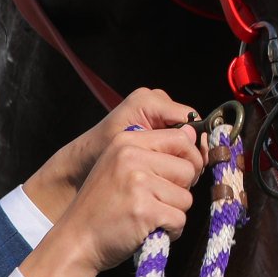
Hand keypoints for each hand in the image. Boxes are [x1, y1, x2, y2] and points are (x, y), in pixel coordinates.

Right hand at [26, 88, 198, 219]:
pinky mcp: (144, 210)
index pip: (181, 138)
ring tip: (147, 217)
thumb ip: (154, 152)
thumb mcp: (120, 167)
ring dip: (173, 213)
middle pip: (188, 169)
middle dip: (180, 190)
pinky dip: (170, 231)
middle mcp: (131, 157)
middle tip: (155, 202)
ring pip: (187, 198)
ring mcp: (137, 184)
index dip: (189, 160)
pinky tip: (148, 231)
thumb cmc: (104, 206)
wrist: (75, 241)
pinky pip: (180, 220)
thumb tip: (196, 136)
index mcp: (126, 142)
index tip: (177, 178)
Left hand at [73, 88, 199, 179]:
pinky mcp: (157, 122)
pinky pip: (178, 138)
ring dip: (185, 154)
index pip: (190, 118)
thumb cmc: (99, 155)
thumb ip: (162, 141)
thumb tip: (192, 137)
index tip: (194, 167)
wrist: (83, 162)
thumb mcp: (131, 149)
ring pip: (187, 134)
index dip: (194, 143)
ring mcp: (157, 111)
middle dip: (190, 151)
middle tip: (187, 176)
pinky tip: (171, 169)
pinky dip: (177, 154)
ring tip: (177, 175)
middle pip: (190, 125)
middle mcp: (155, 100)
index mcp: (147, 101)